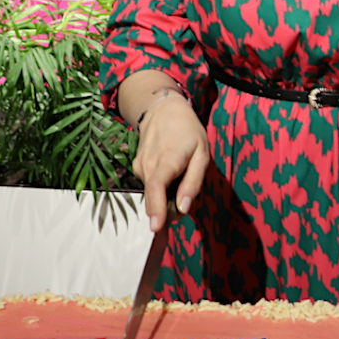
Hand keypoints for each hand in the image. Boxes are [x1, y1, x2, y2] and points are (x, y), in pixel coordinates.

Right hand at [132, 91, 209, 232]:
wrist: (162, 110)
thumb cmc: (187, 131)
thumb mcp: (202, 153)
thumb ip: (193, 182)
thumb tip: (183, 208)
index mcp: (168, 159)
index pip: (157, 187)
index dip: (156, 209)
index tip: (156, 227)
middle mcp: (148, 164)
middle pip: (155, 197)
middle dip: (169, 207)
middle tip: (185, 196)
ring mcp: (139, 166)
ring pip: (154, 192)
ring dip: (167, 193)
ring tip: (180, 171)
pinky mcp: (136, 168)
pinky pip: (150, 185)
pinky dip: (161, 186)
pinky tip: (169, 170)